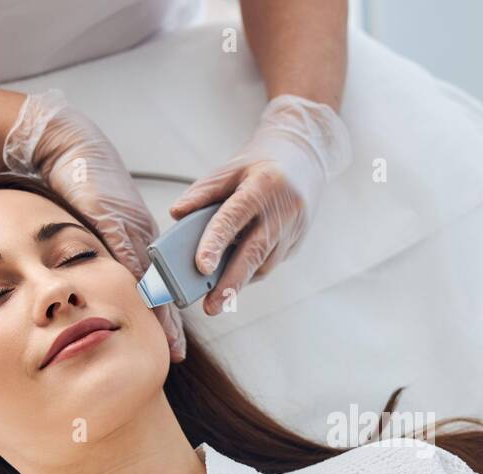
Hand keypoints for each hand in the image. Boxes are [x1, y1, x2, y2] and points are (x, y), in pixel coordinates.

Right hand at [2, 89, 187, 361]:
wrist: (72, 145)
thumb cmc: (84, 181)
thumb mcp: (99, 222)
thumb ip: (105, 249)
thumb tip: (104, 279)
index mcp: (142, 239)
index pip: (158, 284)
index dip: (167, 315)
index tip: (173, 342)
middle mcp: (142, 237)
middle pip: (162, 287)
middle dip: (170, 323)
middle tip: (177, 353)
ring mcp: (130, 228)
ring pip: (151, 277)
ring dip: (160, 310)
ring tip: (170, 340)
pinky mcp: (112, 218)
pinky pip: (126, 253)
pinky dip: (135, 278)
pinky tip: (145, 301)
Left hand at [168, 94, 351, 315]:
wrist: (306, 158)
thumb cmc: (261, 164)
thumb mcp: (231, 168)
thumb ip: (204, 192)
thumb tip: (176, 214)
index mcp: (262, 186)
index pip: (233, 218)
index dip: (216, 244)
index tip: (200, 267)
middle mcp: (282, 211)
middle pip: (253, 253)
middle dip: (230, 284)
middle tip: (211, 306)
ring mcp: (293, 230)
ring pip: (263, 264)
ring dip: (239, 283)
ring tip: (217, 299)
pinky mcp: (297, 243)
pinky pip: (270, 263)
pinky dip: (250, 272)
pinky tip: (234, 278)